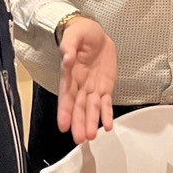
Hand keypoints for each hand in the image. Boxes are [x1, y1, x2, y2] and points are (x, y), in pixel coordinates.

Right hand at [58, 16, 116, 143]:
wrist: (96, 33)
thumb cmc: (81, 33)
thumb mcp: (74, 35)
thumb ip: (69, 47)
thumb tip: (66, 58)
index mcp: (70, 73)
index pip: (66, 95)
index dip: (65, 111)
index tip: (63, 125)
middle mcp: (80, 84)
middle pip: (78, 107)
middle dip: (79, 123)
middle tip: (79, 138)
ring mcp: (92, 87)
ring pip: (91, 108)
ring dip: (91, 122)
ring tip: (91, 136)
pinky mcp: (105, 87)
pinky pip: (106, 103)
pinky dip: (107, 114)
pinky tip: (109, 125)